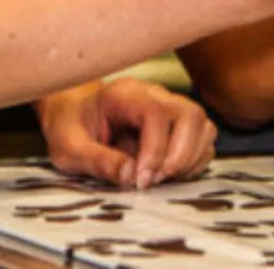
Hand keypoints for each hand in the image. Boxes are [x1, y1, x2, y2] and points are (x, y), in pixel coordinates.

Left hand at [39, 79, 216, 189]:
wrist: (72, 114)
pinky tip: (167, 173)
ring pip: (203, 125)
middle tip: (152, 180)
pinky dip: (193, 161)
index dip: (155, 150)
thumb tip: (131, 174)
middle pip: (190, 114)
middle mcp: (153, 93)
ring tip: (159, 177)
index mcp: (123, 94)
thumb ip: (97, 161)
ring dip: (188, 159)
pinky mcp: (178, 122)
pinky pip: (203, 139)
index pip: (156, 113)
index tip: (141, 180)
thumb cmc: (69, 128)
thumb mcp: (69, 149)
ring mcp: (169, 105)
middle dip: (179, 156)